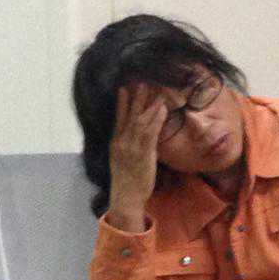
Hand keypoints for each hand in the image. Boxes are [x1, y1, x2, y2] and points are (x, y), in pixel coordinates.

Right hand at [106, 84, 166, 230]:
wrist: (125, 197)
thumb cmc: (128, 181)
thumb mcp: (124, 161)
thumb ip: (128, 148)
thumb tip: (135, 138)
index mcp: (116, 143)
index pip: (119, 119)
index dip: (122, 103)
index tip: (124, 88)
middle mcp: (122, 143)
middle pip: (130, 116)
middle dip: (136, 98)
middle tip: (141, 82)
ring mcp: (131, 148)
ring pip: (141, 122)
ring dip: (149, 105)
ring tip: (156, 92)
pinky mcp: (143, 154)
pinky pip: (150, 133)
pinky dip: (156, 120)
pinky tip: (162, 110)